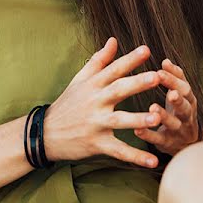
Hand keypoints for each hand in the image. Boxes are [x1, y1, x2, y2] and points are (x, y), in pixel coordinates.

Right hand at [43, 38, 163, 167]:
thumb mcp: (80, 79)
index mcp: (93, 85)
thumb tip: (114, 40)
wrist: (44, 133)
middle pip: (118, 90)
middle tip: (156, 76)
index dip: (130, 59)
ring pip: (120, 121)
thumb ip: (99, 60)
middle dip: (137, 83)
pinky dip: (135, 157)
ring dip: (139, 120)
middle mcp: (95, 102)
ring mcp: (96, 123)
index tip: (147, 49)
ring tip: (157, 118)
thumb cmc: (67, 104)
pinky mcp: (96, 143)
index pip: (113, 69)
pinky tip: (153, 161)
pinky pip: (118, 151)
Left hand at [133, 59, 199, 155]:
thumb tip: (166, 60)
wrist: (186, 142)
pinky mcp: (168, 144)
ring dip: (164, 116)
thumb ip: (175, 78)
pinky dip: (149, 135)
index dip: (175, 79)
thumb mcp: (180, 94)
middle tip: (170, 92)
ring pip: (173, 124)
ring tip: (152, 108)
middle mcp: (187, 116)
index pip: (185, 88)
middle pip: (185, 106)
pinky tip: (137, 130)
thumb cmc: (179, 111)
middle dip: (178, 99)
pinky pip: (158, 140)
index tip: (162, 68)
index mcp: (189, 101)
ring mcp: (179, 131)